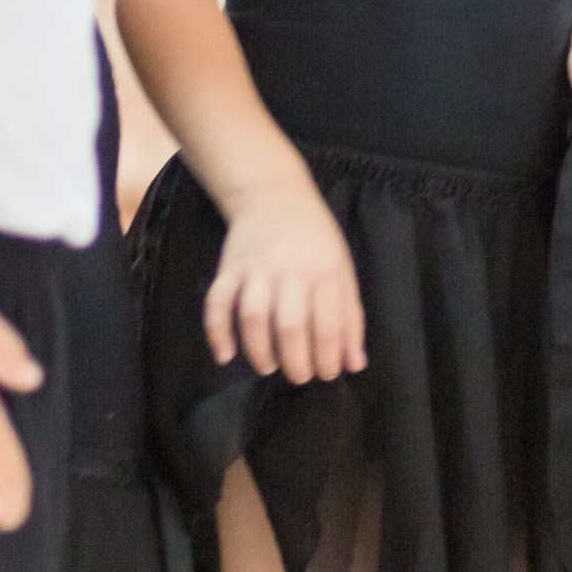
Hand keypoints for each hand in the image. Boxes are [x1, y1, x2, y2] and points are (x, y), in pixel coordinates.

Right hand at [206, 171, 365, 381]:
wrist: (273, 195)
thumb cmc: (315, 238)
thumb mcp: (342, 269)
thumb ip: (350, 316)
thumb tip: (354, 364)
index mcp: (324, 270)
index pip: (328, 324)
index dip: (328, 357)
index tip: (327, 374)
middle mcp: (290, 270)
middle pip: (290, 327)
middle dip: (296, 362)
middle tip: (299, 377)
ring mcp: (255, 268)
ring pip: (252, 317)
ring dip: (259, 351)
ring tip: (269, 367)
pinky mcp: (228, 268)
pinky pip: (217, 302)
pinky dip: (217, 332)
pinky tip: (225, 356)